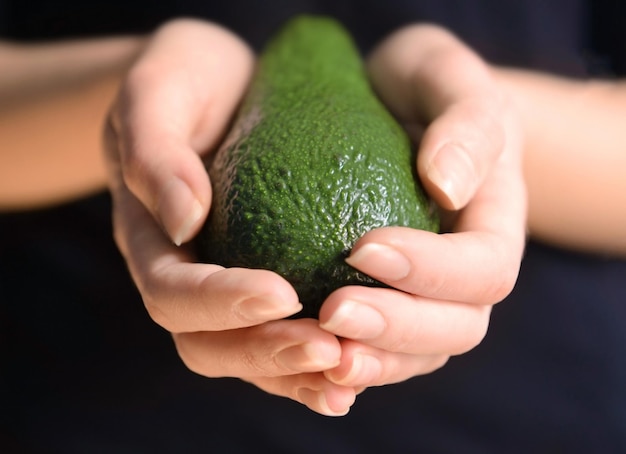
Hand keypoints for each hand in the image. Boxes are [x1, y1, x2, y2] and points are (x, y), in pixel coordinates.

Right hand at [103, 19, 355, 415]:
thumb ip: (155, 152)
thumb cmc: (187, 80)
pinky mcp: (265, 285)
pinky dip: (316, 363)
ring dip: (297, 373)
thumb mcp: (159, 92)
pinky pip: (285, 337)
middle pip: (207, 344)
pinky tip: (361, 363)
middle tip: (327, 347)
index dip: (221, 301)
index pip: (172, 291)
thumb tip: (185, 221)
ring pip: (248, 358)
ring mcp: (223, 288)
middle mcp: (184, 274)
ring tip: (351, 370)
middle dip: (265, 351)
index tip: (283, 291)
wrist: (218, 84)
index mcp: (150, 236)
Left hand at [319, 25, 526, 387]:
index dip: (432, 270)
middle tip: (332, 312)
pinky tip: (301, 356)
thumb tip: (447, 185)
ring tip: (318, 355)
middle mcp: (469, 273)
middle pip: (456, 328)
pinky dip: (345, 363)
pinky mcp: (388, 303)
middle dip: (397, 329)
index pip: (483, 268)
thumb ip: (466, 121)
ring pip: (416, 355)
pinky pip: (376, 348)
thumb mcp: (447, 76)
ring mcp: (430, 296)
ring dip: (371, 362)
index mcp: (495, 223)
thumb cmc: (422, 86)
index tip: (363, 247)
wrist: (396, 107)